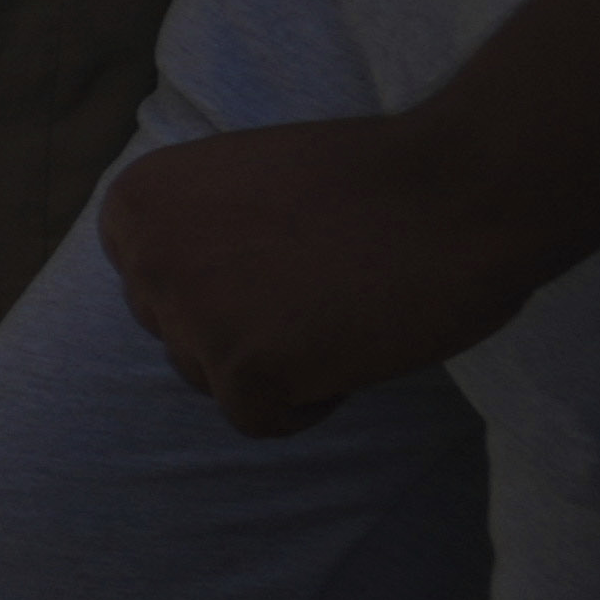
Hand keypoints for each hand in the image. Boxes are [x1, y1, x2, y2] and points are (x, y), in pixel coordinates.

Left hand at [101, 111, 556, 434]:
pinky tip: (354, 348)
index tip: (277, 262)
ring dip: (272, 363)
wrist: (461, 189)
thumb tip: (181, 293)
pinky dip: (309, 403)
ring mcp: (190, 315)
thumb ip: (195, 231)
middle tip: (319, 288)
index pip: (147, 283)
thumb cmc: (374, 180)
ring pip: (208, 378)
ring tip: (340, 310)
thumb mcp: (242, 181)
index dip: (218, 285)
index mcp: (138, 200)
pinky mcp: (244, 368)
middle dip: (240, 325)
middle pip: (174, 333)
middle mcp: (146, 257)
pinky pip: (257, 420)